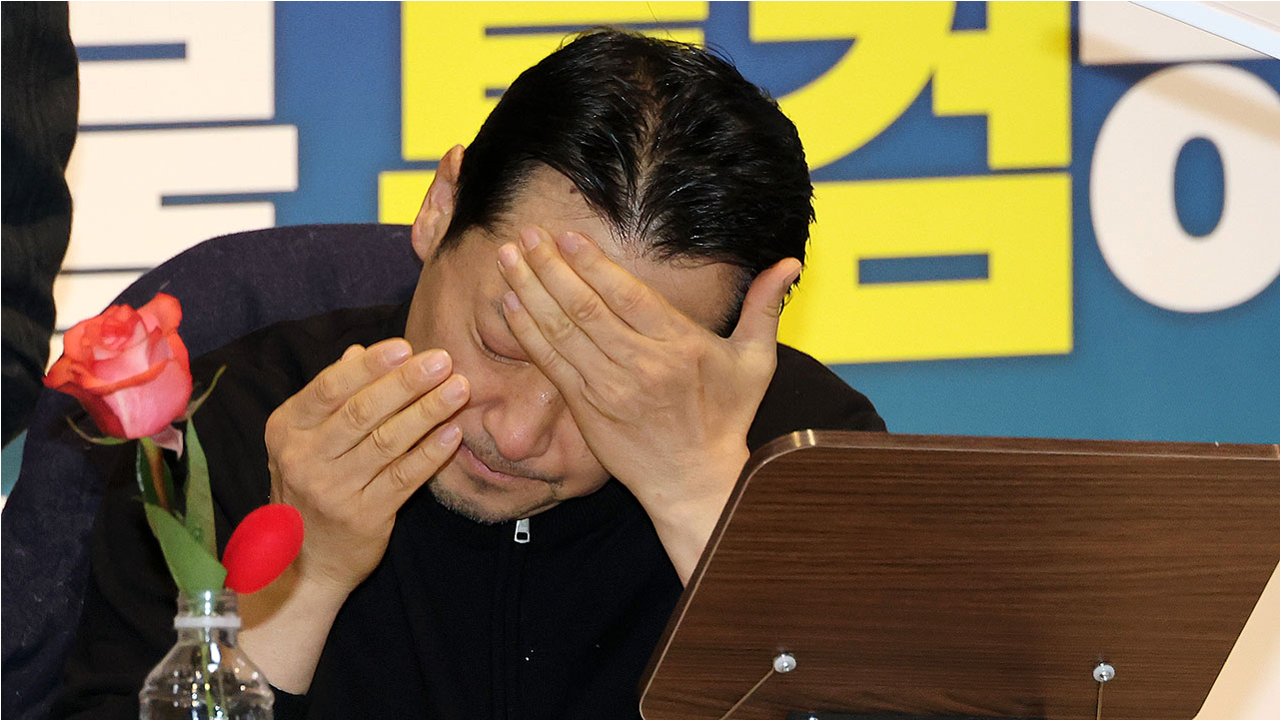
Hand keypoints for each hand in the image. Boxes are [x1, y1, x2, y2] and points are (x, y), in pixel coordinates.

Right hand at [263, 339, 468, 593]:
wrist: (305, 562)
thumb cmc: (312, 485)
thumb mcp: (305, 439)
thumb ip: (331, 396)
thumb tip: (359, 351)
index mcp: (287, 429)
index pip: (329, 388)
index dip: (370, 366)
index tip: (406, 347)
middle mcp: (303, 459)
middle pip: (361, 412)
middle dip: (407, 383)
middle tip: (442, 361)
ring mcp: (333, 491)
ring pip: (387, 442)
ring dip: (427, 412)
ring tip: (458, 389)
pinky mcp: (364, 517)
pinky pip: (404, 478)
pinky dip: (430, 453)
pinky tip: (454, 433)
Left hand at [495, 227, 799, 580]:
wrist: (694, 481)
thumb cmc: (726, 418)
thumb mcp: (755, 363)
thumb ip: (764, 309)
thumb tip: (790, 263)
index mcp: (680, 347)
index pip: (628, 296)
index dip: (594, 264)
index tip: (569, 236)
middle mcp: (641, 365)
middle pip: (586, 308)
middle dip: (550, 267)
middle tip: (525, 235)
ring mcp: (610, 389)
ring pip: (562, 332)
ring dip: (530, 291)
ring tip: (508, 258)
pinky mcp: (588, 410)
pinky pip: (552, 365)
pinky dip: (528, 333)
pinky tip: (511, 304)